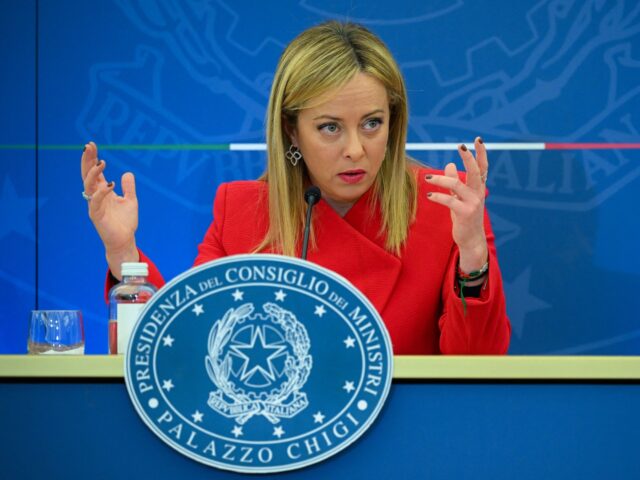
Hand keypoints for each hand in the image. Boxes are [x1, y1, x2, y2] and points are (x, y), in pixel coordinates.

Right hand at [81, 142, 138, 276]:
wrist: (125, 240)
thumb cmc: (125, 222)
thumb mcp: (131, 201)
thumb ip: (128, 187)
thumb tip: (127, 173)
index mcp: (103, 191)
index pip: (95, 172)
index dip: (92, 158)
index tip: (92, 145)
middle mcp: (96, 196)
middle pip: (87, 175)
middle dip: (87, 160)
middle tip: (89, 146)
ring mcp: (94, 205)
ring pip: (88, 186)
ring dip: (93, 173)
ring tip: (102, 163)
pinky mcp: (96, 216)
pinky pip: (95, 202)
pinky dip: (101, 193)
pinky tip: (110, 185)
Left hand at [425, 137, 487, 272]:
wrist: (471, 239)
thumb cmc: (464, 216)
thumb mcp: (459, 197)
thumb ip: (455, 181)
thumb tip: (450, 164)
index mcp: (478, 188)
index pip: (482, 167)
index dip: (481, 153)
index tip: (478, 140)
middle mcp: (478, 193)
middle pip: (475, 171)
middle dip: (468, 158)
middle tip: (460, 146)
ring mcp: (473, 203)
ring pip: (457, 185)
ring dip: (441, 179)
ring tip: (427, 177)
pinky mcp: (465, 213)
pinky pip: (450, 201)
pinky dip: (438, 197)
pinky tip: (429, 196)